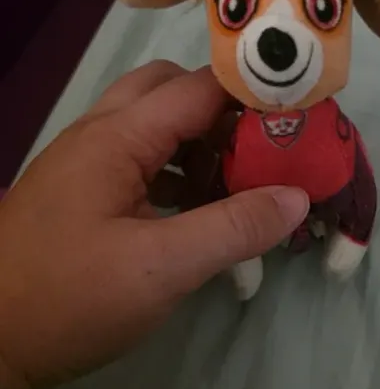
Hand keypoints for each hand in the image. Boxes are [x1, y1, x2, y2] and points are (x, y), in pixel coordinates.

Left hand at [0, 62, 308, 388]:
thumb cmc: (69, 300)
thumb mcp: (161, 269)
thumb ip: (233, 228)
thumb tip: (298, 197)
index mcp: (116, 137)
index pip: (199, 88)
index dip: (254, 96)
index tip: (302, 119)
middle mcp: (97, 134)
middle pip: (170, 89)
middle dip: (223, 110)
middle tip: (265, 148)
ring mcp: (84, 162)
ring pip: (152, 123)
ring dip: (199, 140)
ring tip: (240, 180)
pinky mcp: (80, 192)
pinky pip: (138, 157)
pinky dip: (175, 168)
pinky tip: (197, 210)